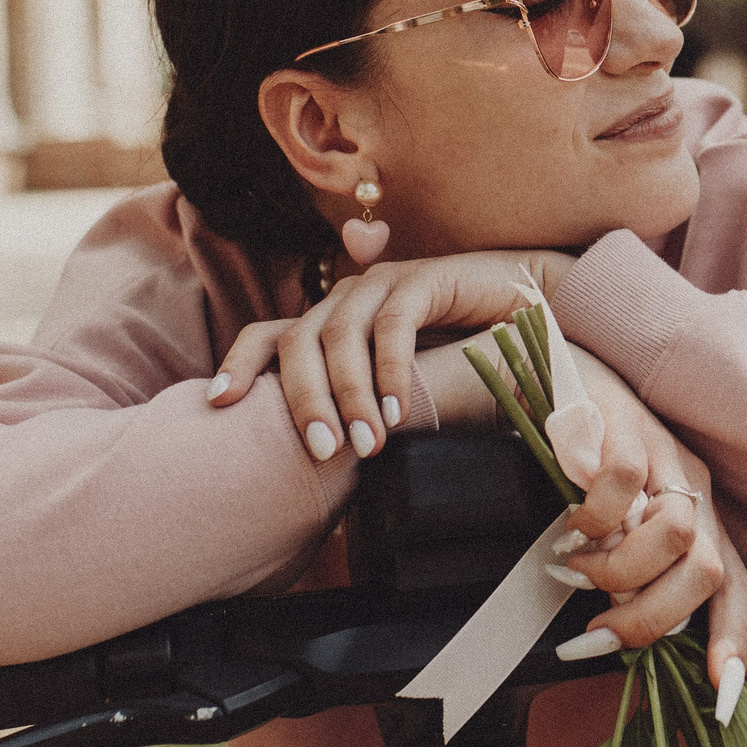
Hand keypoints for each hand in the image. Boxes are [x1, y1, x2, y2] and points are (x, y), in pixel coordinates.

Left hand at [207, 250, 578, 459]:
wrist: (527, 318)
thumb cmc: (460, 361)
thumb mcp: (399, 395)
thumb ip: (361, 414)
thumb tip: (322, 467)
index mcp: (330, 323)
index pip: (267, 336)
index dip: (239, 364)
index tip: (219, 403)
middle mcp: (346, 299)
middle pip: (296, 342)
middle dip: (303, 401)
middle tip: (322, 452)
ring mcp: (380, 285)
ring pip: (340, 336)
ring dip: (349, 394)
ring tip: (366, 444)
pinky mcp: (420, 279)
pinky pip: (392, 326)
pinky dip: (391, 371)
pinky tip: (399, 410)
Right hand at [551, 354, 746, 692]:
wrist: (561, 376)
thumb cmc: (586, 463)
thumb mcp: (616, 530)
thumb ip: (627, 576)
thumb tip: (616, 633)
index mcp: (699, 518)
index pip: (737, 587)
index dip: (732, 641)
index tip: (718, 692)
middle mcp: (693, 489)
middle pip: (709, 572)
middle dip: (652, 618)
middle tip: (598, 633)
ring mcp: (666, 455)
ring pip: (676, 534)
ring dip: (619, 571)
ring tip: (578, 569)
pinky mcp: (628, 428)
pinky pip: (625, 485)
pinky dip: (594, 519)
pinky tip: (570, 524)